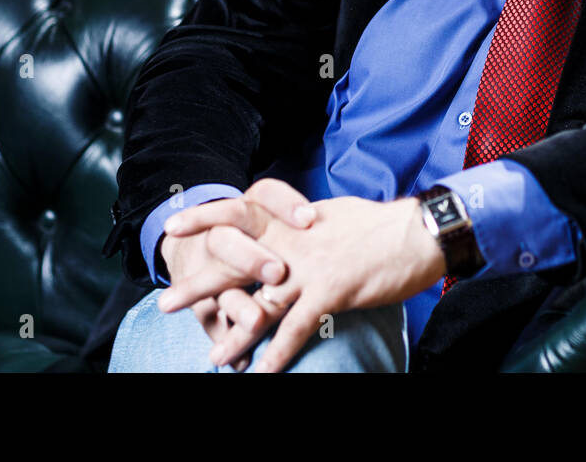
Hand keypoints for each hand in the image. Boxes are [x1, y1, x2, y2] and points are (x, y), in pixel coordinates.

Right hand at [156, 178, 316, 362]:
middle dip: (252, 256)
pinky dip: (226, 338)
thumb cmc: (254, 228)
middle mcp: (223, 233)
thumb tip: (328, 223)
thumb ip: (295, 220)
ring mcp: (207, 267)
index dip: (285, 205)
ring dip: (239, 305)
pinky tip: (242, 360)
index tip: (310, 217)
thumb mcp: (271, 214)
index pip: (265, 195)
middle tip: (277, 272)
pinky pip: (209, 318)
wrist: (185, 234)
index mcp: (250, 208)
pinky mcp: (201, 298)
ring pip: (217, 282)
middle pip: (231, 239)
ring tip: (257, 322)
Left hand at [171, 194, 446, 371]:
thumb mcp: (334, 215)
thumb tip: (292, 225)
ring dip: (236, 333)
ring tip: (214, 357)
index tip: (174, 226)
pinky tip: (263, 371)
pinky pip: (296, 328)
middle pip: (236, 261)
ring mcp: (309, 267)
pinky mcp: (331, 290)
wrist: (418, 232)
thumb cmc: (380, 225)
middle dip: (201, 283)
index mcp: (293, 221)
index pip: (240, 214)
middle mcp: (294, 242)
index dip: (205, 218)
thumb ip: (304, 223)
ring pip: (261, 303)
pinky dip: (278, 353)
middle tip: (167, 301)